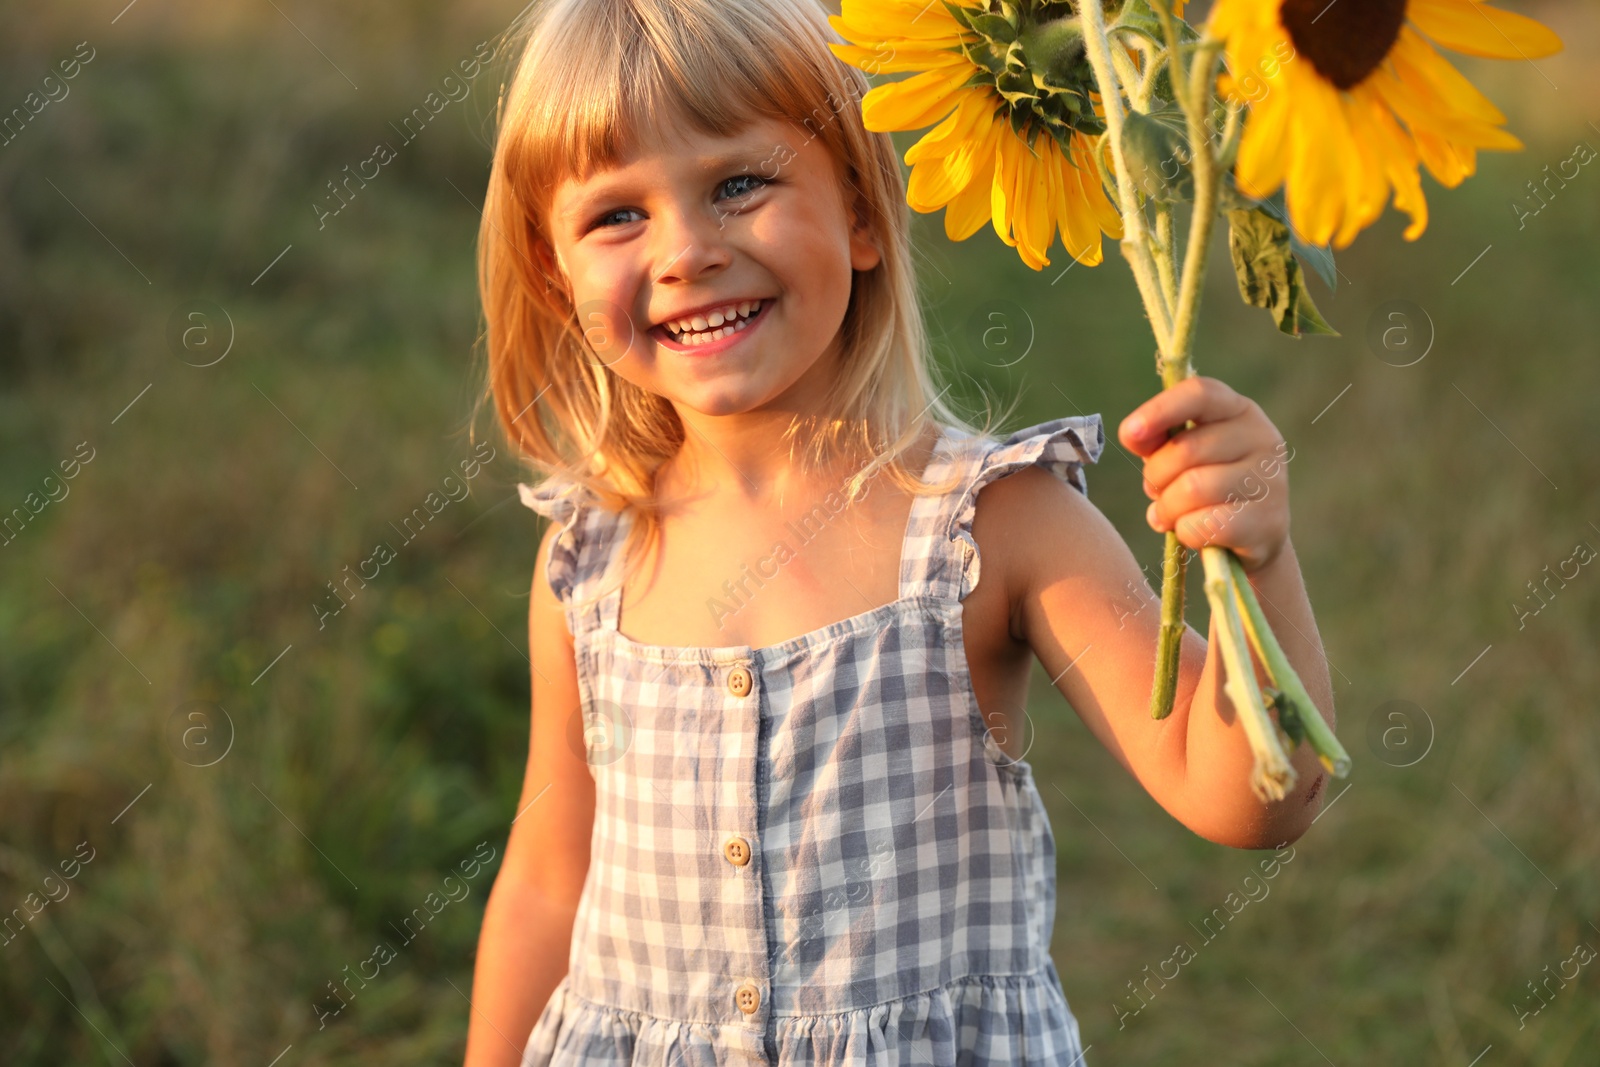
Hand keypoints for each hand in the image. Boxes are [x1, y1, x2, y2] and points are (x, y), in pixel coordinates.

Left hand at [1117, 376, 1293, 573]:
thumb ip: (1158, 440)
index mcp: (1239, 410)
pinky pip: (1204, 525)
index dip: (1160, 410)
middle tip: (1157, 491)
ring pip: (1191, 489)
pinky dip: (1185, 532)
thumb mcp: (1183, 455)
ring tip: (1170, 514)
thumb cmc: (1208, 486)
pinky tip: (1190, 531)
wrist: (1253, 535)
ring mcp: (1270, 480)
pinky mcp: (1268, 521)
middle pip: (1185, 449)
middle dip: (1156, 476)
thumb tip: (1133, 434)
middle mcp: (1262, 438)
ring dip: (1167, 508)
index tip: (1129, 433)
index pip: (1200, 394)